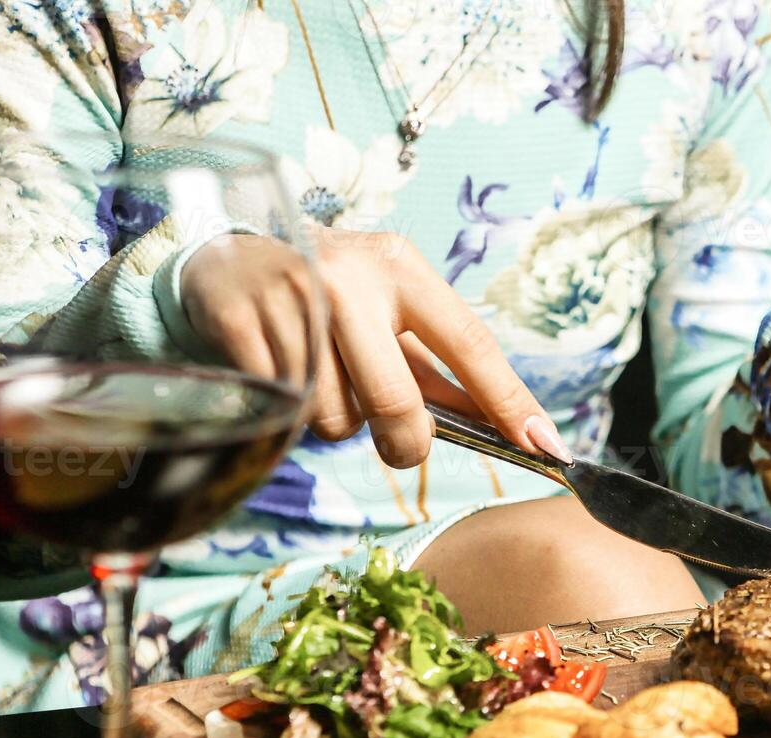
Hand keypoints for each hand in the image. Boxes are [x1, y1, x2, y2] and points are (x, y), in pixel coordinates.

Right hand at [180, 229, 570, 468]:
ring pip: (335, 419)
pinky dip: (288, 412)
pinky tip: (281, 373)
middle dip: (405, 442)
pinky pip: (284, 411)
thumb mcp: (390, 313)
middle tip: (401, 446)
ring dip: (336, 422)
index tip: (544, 444)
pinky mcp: (237, 321)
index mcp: (401, 269)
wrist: (226, 258)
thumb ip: (439, 370)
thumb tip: (508, 426)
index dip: (508, 400)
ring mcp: (290, 298)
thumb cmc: (330, 296)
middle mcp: (348, 278)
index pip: (469, 344)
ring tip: (323, 382)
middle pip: (396, 402)